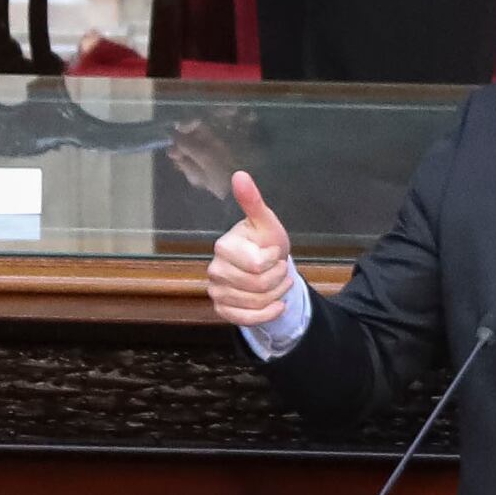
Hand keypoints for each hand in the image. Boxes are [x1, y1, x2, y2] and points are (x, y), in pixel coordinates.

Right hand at [205, 173, 301, 331]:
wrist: (266, 268)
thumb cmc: (265, 242)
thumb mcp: (266, 222)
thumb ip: (252, 201)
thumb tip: (240, 175)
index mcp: (223, 246)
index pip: (257, 265)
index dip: (274, 261)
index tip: (275, 253)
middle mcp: (215, 269)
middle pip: (258, 285)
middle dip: (278, 278)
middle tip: (281, 269)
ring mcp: (216, 291)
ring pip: (256, 303)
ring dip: (276, 295)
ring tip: (279, 283)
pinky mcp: (222, 310)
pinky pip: (247, 319)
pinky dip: (268, 314)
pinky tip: (277, 305)